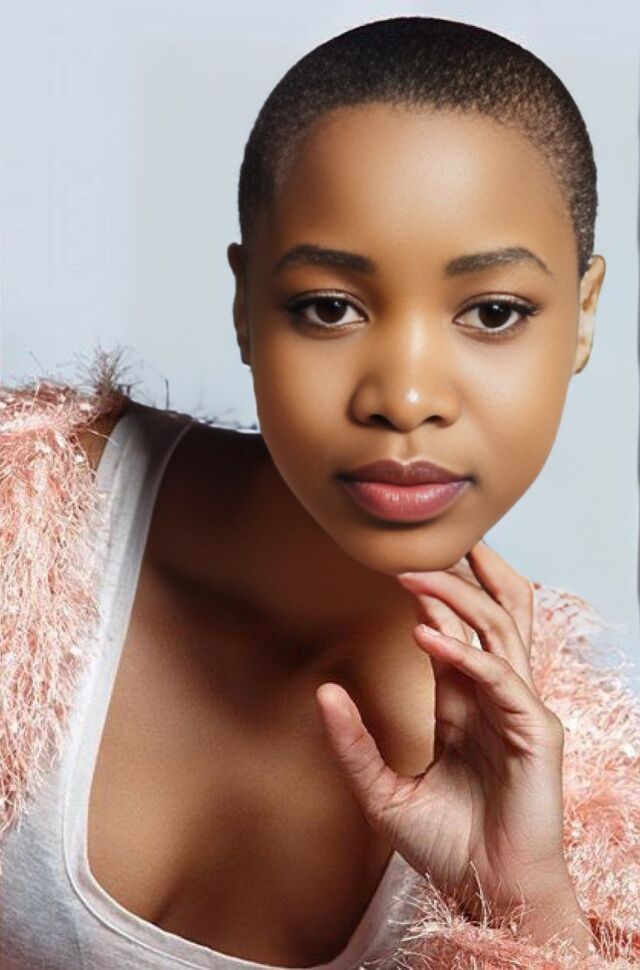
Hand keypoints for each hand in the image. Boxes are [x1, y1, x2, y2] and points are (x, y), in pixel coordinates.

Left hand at [314, 540, 576, 929]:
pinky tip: (428, 637)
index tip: (395, 568)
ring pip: (501, 631)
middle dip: (464, 575)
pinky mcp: (536, 732)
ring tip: (418, 576)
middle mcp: (494, 698)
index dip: (429, 597)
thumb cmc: (448, 846)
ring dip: (460, 599)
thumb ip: (354, 744)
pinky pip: (503, 678)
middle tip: (420, 547)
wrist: (488, 895)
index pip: (454, 633)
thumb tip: (323, 693)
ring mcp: (518, 710)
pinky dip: (466, 654)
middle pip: (493, 615)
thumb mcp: (383, 791)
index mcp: (465, 705)